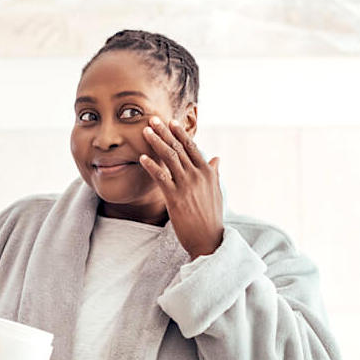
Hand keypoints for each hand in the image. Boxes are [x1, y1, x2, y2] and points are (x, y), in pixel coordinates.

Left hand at [141, 116, 223, 259]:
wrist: (209, 239)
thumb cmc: (211, 218)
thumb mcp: (216, 192)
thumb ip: (214, 173)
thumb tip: (216, 158)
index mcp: (208, 173)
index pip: (192, 147)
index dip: (180, 133)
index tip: (170, 122)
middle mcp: (198, 176)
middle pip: (179, 148)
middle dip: (165, 132)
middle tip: (152, 119)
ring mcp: (187, 186)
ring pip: (170, 158)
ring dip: (156, 142)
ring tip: (145, 131)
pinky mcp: (175, 198)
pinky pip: (161, 177)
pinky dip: (151, 166)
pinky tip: (142, 158)